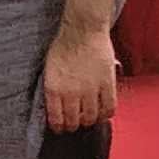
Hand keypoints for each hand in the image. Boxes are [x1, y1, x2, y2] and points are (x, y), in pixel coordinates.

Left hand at [41, 17, 118, 134]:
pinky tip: (103, 112)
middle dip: (74, 126)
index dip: (59, 127)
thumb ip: (53, 89)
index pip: (56, 119)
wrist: (82, 30)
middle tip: (76, 124)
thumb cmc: (64, 46)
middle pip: (74, 121)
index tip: (61, 128)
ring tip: (89, 118)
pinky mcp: (107, 84)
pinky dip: (106, 114)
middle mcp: (71, 93)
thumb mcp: (49, 70)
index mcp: (54, 89)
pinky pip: (109, 107)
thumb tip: (57, 106)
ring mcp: (90, 90)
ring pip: (91, 117)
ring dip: (89, 121)